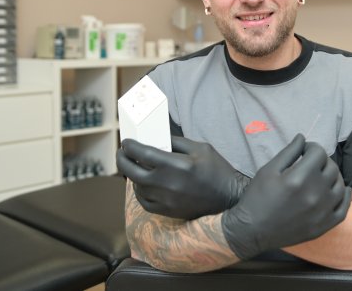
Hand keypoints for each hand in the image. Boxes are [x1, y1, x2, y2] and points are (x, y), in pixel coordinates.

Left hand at [116, 136, 249, 219]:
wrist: (229, 198)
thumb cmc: (216, 170)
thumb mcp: (200, 148)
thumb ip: (176, 142)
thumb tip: (156, 139)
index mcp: (175, 164)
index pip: (142, 154)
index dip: (130, 146)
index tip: (126, 142)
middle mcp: (166, 183)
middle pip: (132, 171)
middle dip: (123, 160)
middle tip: (122, 153)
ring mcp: (165, 200)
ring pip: (137, 187)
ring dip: (132, 175)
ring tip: (134, 167)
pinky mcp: (167, 212)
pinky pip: (144, 202)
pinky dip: (139, 191)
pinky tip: (142, 184)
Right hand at [221, 133, 350, 259]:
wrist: (253, 231)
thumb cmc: (257, 198)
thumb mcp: (268, 170)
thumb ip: (289, 152)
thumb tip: (303, 138)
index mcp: (299, 178)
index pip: (318, 153)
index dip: (311, 147)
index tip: (304, 151)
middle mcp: (315, 194)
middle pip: (331, 167)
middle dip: (322, 160)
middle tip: (311, 163)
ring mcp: (322, 211)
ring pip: (340, 185)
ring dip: (333, 176)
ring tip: (322, 176)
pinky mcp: (325, 225)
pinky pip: (344, 208)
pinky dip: (345, 196)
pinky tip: (342, 189)